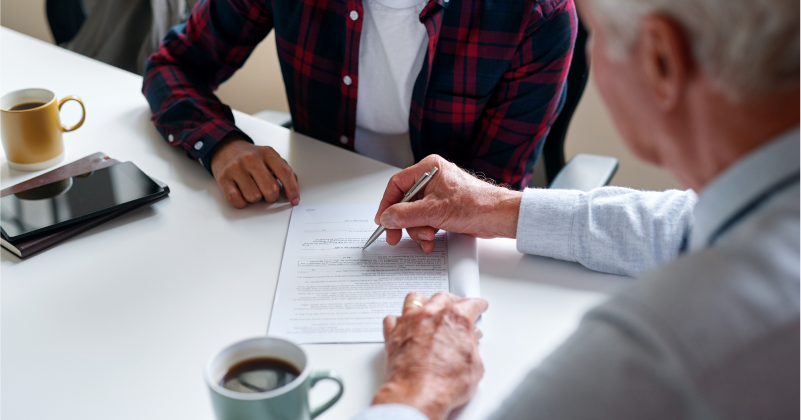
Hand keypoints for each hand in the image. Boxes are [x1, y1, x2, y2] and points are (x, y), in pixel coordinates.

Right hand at [209, 134, 299, 208]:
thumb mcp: (270, 158)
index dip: (292, 190)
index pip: (285, 173)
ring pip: (254, 197)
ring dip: (256, 198)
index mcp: (267, 153)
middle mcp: (251, 159)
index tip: (294, 200)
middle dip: (272, 196)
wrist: (226, 149)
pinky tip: (242, 194)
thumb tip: (294, 190)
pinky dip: (242, 202)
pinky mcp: (223, 178)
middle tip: (268, 193)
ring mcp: (236, 168)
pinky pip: (236, 200)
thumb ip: (284, 171)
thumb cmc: (252, 158)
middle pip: (270, 189)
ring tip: (252, 189)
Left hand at [373, 292, 487, 419]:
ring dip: (424, 302)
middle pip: (442, 297)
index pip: (470, 304)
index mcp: (455, 319)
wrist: (416, 395)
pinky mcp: (393, 334)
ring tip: (428, 308)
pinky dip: (399, 320)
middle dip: (452, 301)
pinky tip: (403, 325)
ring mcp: (410, 322)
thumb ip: (473, 347)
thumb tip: (471, 343)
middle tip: (456, 308)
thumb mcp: (475, 367)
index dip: (477, 305)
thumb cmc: (443, 384)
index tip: (478, 306)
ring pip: (415, 299)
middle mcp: (431, 315)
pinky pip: (392, 318)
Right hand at [375, 155, 521, 251]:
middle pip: (404, 202)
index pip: (397, 184)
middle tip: (396, 237)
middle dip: (405, 222)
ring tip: (428, 237)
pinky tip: (431, 240)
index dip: (387, 203)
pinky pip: (426, 220)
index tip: (382, 220)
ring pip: (414, 215)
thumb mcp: (434, 211)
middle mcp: (432, 179)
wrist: (499, 216)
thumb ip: (405, 215)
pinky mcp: (444, 208)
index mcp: (429, 169)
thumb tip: (386, 217)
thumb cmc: (476, 204)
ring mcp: (438, 195)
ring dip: (418, 230)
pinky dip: (426, 232)